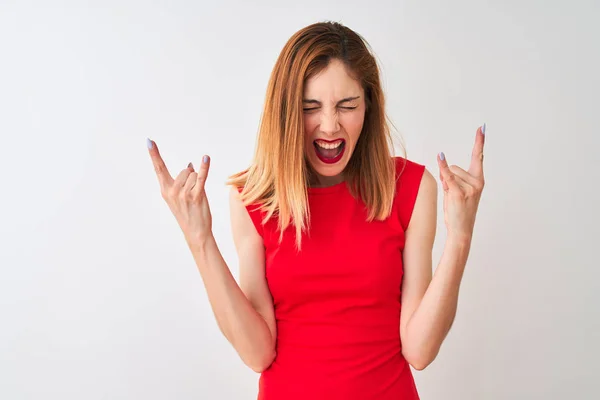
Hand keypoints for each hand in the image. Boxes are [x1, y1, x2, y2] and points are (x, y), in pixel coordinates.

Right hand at [147, 138, 212, 242]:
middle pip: (185, 171)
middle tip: (192, 194)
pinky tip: (206, 158)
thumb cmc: (188, 213)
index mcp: (165, 190)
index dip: (154, 154)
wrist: (195, 232)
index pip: (159, 168)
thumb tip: (190, 165)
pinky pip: (200, 178)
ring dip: (198, 183)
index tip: (149, 141)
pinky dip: (204, 168)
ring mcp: (183, 194)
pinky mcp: (196, 196)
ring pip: (193, 175)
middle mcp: (172, 191)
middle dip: (191, 177)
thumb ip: (183, 180)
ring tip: (197, 198)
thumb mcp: (180, 197)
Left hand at [437, 125, 485, 241]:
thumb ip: (452, 177)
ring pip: (449, 174)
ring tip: (452, 199)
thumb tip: (443, 164)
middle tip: (453, 194)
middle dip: (449, 178)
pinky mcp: (459, 193)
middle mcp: (477, 182)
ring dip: (446, 185)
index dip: (479, 141)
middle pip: (454, 167)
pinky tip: (440, 157)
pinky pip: (448, 177)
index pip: (478, 156)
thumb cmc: (458, 211)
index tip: (482, 127)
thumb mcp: (457, 191)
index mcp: (479, 180)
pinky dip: (443, 167)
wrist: (461, 230)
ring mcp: (470, 188)